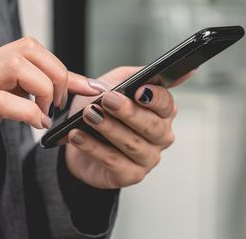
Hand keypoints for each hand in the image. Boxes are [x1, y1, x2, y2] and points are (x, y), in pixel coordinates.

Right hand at [0, 37, 99, 213]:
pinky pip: (4, 101)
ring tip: (46, 113)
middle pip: (28, 48)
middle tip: (60, 102)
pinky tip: (36, 125)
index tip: (83, 87)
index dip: (61, 66)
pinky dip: (29, 111)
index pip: (29, 47)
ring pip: (17, 66)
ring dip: (45, 89)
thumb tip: (62, 82)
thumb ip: (20, 88)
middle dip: (57, 73)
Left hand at [64, 66, 190, 188]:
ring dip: (108, 128)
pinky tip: (78, 135)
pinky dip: (93, 147)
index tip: (139, 90)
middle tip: (107, 100)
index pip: (167, 104)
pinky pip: (113, 162)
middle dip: (128, 112)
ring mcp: (147, 159)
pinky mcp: (130, 175)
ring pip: (132, 144)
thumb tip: (168, 71)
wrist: (77, 136)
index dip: (154, 98)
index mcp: (162, 112)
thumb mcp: (114, 84)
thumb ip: (135, 75)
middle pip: (151, 126)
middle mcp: (160, 136)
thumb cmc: (101, 108)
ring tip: (89, 115)